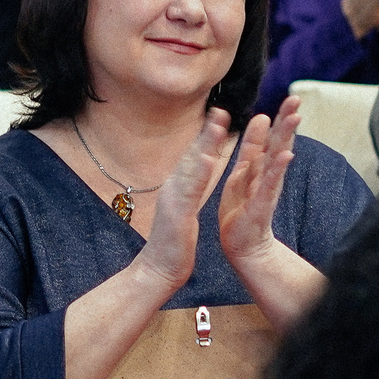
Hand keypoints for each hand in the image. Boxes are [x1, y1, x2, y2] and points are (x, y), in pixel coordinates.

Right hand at [128, 109, 236, 292]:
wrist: (158, 269)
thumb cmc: (173, 242)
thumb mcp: (182, 210)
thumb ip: (186, 191)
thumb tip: (192, 176)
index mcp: (177, 188)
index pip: (194, 158)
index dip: (207, 136)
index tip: (219, 116)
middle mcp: (173, 188)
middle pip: (192, 156)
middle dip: (207, 132)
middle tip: (220, 109)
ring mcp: (173, 200)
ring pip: (191, 167)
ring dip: (205, 144)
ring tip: (218, 125)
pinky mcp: (177, 214)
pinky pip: (190, 191)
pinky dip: (199, 173)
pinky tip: (209, 159)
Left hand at [217, 98, 301, 265]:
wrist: (241, 243)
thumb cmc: (242, 207)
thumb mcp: (244, 171)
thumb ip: (253, 147)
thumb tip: (262, 117)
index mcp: (262, 166)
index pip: (274, 137)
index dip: (281, 118)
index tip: (292, 96)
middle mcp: (269, 175)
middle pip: (281, 143)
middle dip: (288, 121)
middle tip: (297, 99)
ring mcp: (267, 189)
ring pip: (278, 160)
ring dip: (286, 139)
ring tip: (295, 119)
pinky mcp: (261, 205)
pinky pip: (270, 184)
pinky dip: (277, 169)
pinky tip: (286, 156)